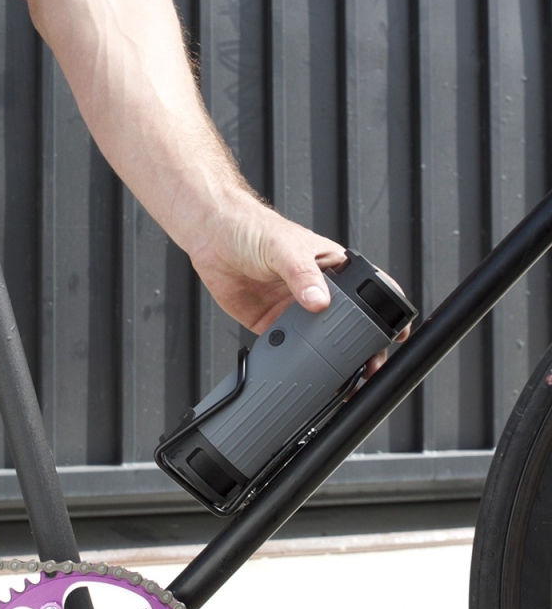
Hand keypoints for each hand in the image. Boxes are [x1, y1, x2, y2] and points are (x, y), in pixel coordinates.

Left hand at [188, 196, 408, 377]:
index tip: (395, 337)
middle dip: (362, 348)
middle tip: (368, 368)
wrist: (212, 235)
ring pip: (321, 343)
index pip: (369, 294)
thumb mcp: (284, 248)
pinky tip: (300, 372)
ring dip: (330, 362)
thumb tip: (319, 302)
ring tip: (341, 380)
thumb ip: (302, 276)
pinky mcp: (272, 324)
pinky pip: (288, 349)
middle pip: (349, 326)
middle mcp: (318, 291)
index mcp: (332, 269)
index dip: (386, 316)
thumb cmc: (253, 228)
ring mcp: (295, 310)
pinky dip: (295, 363)